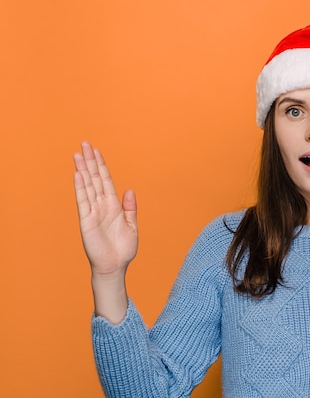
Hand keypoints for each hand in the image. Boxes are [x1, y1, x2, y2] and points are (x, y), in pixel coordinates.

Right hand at [73, 142, 137, 277]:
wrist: (115, 266)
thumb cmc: (123, 248)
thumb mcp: (132, 225)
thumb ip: (130, 208)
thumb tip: (130, 190)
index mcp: (113, 205)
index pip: (106, 180)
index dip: (101, 165)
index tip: (97, 150)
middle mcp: (101, 205)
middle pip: (95, 178)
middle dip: (90, 161)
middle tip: (85, 143)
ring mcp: (93, 211)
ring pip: (87, 186)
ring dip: (83, 170)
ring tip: (78, 154)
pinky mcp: (86, 220)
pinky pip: (83, 201)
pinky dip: (80, 188)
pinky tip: (78, 175)